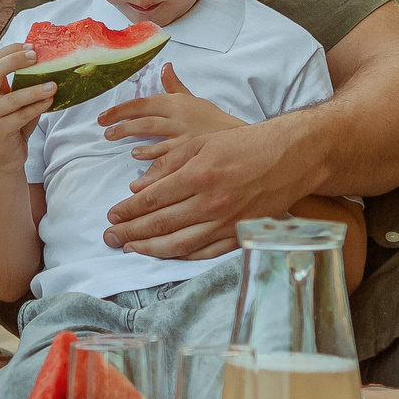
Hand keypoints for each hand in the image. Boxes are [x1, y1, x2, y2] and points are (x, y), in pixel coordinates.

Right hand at [0, 42, 58, 167]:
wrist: (6, 155)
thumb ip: (26, 83)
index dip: (12, 50)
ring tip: (52, 85)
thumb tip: (50, 63)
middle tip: (36, 56)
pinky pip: (20, 116)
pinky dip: (36, 107)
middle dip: (15, 60)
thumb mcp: (19, 99)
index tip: (33, 46)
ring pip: (12, 98)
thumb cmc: (15, 123)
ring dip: (34, 90)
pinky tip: (49, 101)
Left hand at [96, 64, 244, 157]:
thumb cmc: (211, 120)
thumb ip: (175, 86)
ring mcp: (183, 134)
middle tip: (104, 131)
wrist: (236, 137)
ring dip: (132, 135)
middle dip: (121, 123)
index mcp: (175, 102)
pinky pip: (167, 153)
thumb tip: (165, 66)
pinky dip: (151, 154)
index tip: (103, 116)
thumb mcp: (192, 99)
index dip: (121, 109)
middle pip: (144, 117)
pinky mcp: (189, 152)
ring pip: (153, 133)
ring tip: (115, 138)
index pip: (143, 103)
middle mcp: (177, 116)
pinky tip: (138, 156)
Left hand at [101, 112, 307, 260]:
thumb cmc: (244, 145)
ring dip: (149, 249)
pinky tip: (165, 254)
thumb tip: (138, 188)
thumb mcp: (202, 143)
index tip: (111, 215)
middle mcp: (211, 203)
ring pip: (179, 245)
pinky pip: (204, 253)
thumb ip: (169, 165)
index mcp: (199, 175)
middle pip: (160, 225)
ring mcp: (226, 223)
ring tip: (130, 248)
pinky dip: (181, 256)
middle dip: (130, 232)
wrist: (289, 158)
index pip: (152, 199)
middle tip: (109, 237)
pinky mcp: (239, 235)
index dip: (128, 210)